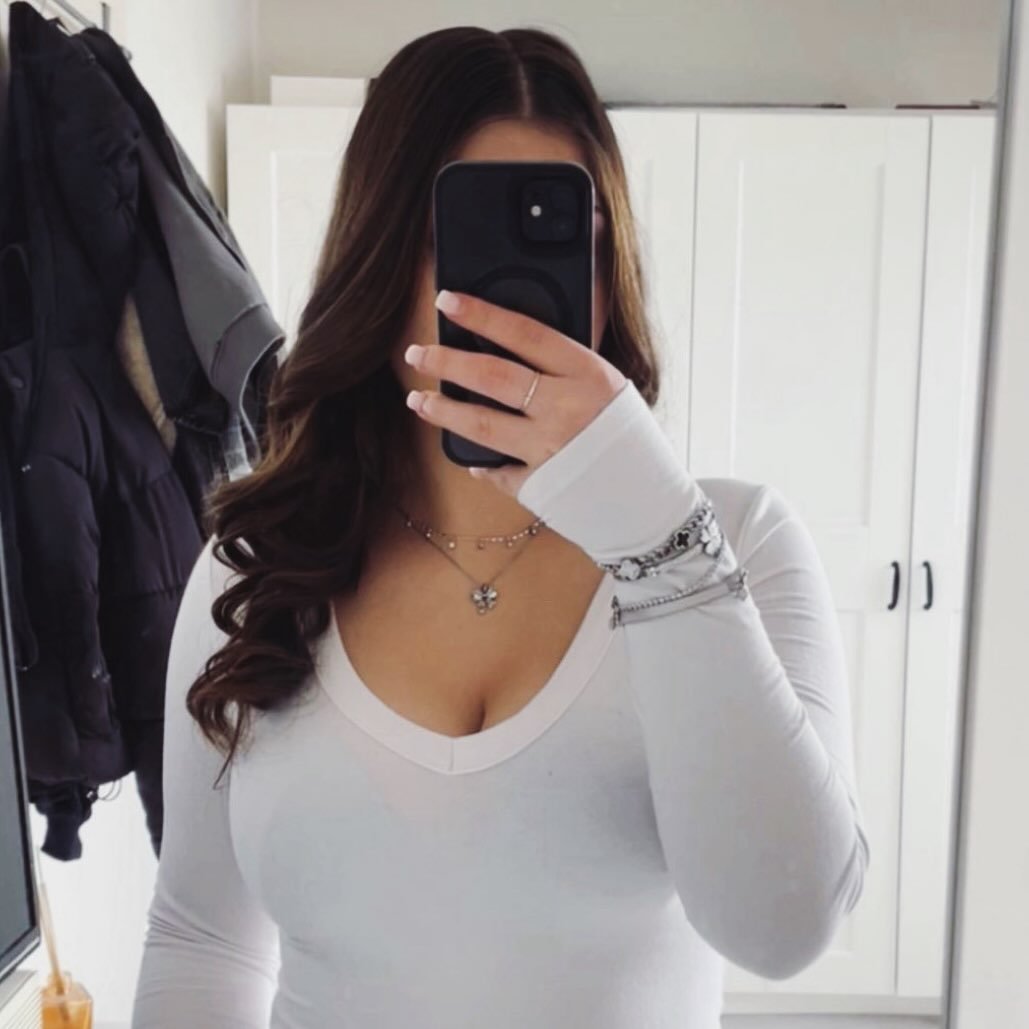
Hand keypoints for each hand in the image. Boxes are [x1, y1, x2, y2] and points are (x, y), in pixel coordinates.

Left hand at [403, 289, 626, 496]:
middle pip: (491, 376)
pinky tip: (468, 457)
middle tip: (418, 353)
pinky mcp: (538, 486)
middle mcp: (565, 410)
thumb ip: (567, 369)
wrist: (651, 502)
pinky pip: (496, 471)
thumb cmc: (631, 440)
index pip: (524, 334)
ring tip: (419, 400)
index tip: (447, 300)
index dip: (481, 314)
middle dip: (447, 360)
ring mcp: (548, 450)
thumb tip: (514, 344)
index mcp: (587, 375)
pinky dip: (481, 463)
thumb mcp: (610, 388)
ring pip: (480, 424)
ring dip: (443, 410)